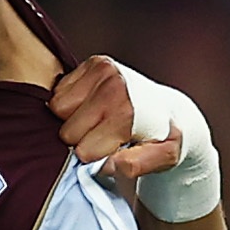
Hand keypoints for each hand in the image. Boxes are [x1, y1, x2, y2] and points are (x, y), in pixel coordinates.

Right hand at [47, 56, 182, 183]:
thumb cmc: (163, 135)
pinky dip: (71, 102)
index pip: (83, 151)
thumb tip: (107, 164)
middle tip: (104, 135)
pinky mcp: (94, 63)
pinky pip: (59, 91)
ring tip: (98, 119)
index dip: (95, 157)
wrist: (171, 109)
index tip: (112, 150)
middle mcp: (113, 85)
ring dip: (73, 119)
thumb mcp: (164, 158)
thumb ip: (136, 165)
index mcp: (125, 111)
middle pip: (67, 131)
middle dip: (82, 139)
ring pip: (57, 109)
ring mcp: (102, 70)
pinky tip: (93, 105)